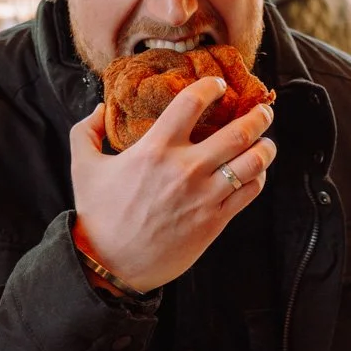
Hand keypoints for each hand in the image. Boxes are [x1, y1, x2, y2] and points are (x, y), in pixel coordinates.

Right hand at [70, 78, 275, 292]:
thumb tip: (100, 108)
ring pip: (252, 162)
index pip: (192, 103)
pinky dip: (258, 177)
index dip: (211, 87)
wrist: (111, 264)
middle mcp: (185, 168)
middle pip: (238, 131)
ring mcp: (204, 195)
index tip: (219, 86)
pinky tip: (256, 172)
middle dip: (258, 116)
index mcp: (155, 149)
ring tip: (267, 140)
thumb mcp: (83, 167)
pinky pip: (249, 191)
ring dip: (266, 147)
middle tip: (263, 110)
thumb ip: (86, 131)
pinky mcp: (215, 220)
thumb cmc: (98, 214)